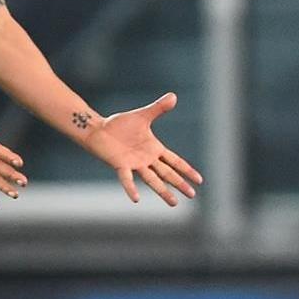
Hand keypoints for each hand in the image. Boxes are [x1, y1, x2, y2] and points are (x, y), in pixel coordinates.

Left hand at [83, 93, 202, 205]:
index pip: (175, 161)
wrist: (99, 129)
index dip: (187, 170)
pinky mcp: (120, 164)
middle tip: (192, 195)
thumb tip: (173, 96)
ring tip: (174, 203)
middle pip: (167, 174)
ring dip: (163, 191)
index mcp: (154, 149)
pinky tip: (136, 199)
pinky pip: (127, 178)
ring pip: (152, 180)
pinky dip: (131, 188)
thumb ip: (158, 108)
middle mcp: (147, 159)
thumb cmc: (121, 124)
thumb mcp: (143, 115)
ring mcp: (134, 163)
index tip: (199, 180)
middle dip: (180, 184)